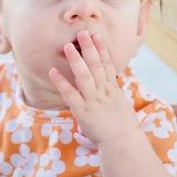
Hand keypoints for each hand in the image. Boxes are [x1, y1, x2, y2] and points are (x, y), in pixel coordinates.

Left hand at [49, 30, 139, 144]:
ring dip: (76, 60)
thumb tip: (110, 83)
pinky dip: (62, 82)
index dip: (102, 49)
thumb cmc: (123, 128)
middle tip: (82, 33)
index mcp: (113, 90)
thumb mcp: (121, 105)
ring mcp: (93, 101)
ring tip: (67, 46)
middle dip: (89, 48)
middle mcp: (104, 92)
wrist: (123, 143)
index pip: (108, 65)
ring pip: (85, 76)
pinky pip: (71, 95)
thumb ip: (113, 92)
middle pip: (96, 66)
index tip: (97, 36)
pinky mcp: (83, 112)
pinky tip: (53, 72)